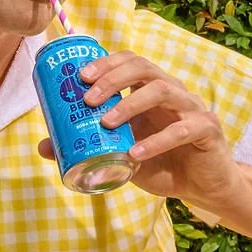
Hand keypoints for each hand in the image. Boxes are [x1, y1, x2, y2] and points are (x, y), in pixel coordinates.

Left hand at [36, 51, 243, 206]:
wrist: (202, 188)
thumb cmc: (161, 165)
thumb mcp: (120, 156)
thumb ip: (89, 147)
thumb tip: (44, 146)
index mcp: (151, 90)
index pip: (130, 62)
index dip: (106, 63)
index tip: (80, 76)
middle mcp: (173, 92)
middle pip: (144, 68)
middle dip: (113, 78)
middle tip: (88, 98)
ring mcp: (192, 108)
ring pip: (163, 90)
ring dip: (131, 103)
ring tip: (107, 122)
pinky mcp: (207, 130)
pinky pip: (183, 129)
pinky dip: (157, 140)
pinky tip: (136, 153)